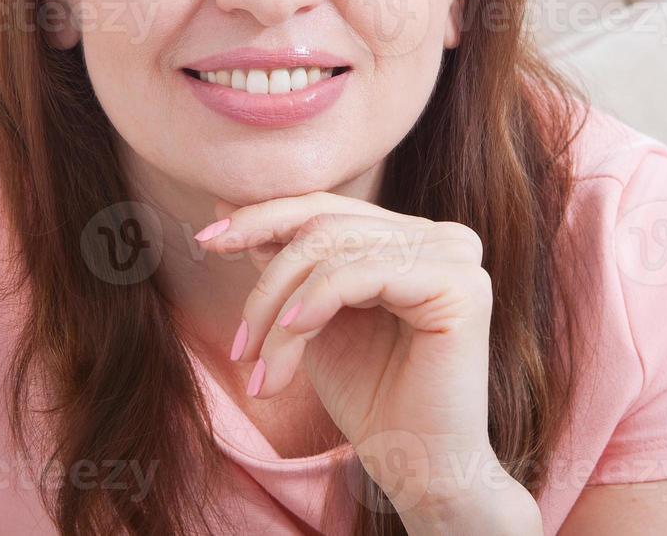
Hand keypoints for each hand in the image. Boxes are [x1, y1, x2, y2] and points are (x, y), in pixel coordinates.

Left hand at [195, 192, 532, 525]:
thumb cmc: (369, 398)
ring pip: (332, 250)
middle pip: (324, 224)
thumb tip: (226, 198)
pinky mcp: (460, 285)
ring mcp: (455, 255)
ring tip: (261, 368)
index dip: (262, 217)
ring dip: (280, 312)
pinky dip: (312, 304)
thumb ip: (283, 259)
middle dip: (266, 283)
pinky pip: (359, 274)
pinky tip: (290, 339)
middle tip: (238, 345)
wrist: (418, 469)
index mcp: (412, 236)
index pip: (325, 207)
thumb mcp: (310, 317)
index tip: (206, 239)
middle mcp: (441, 236)